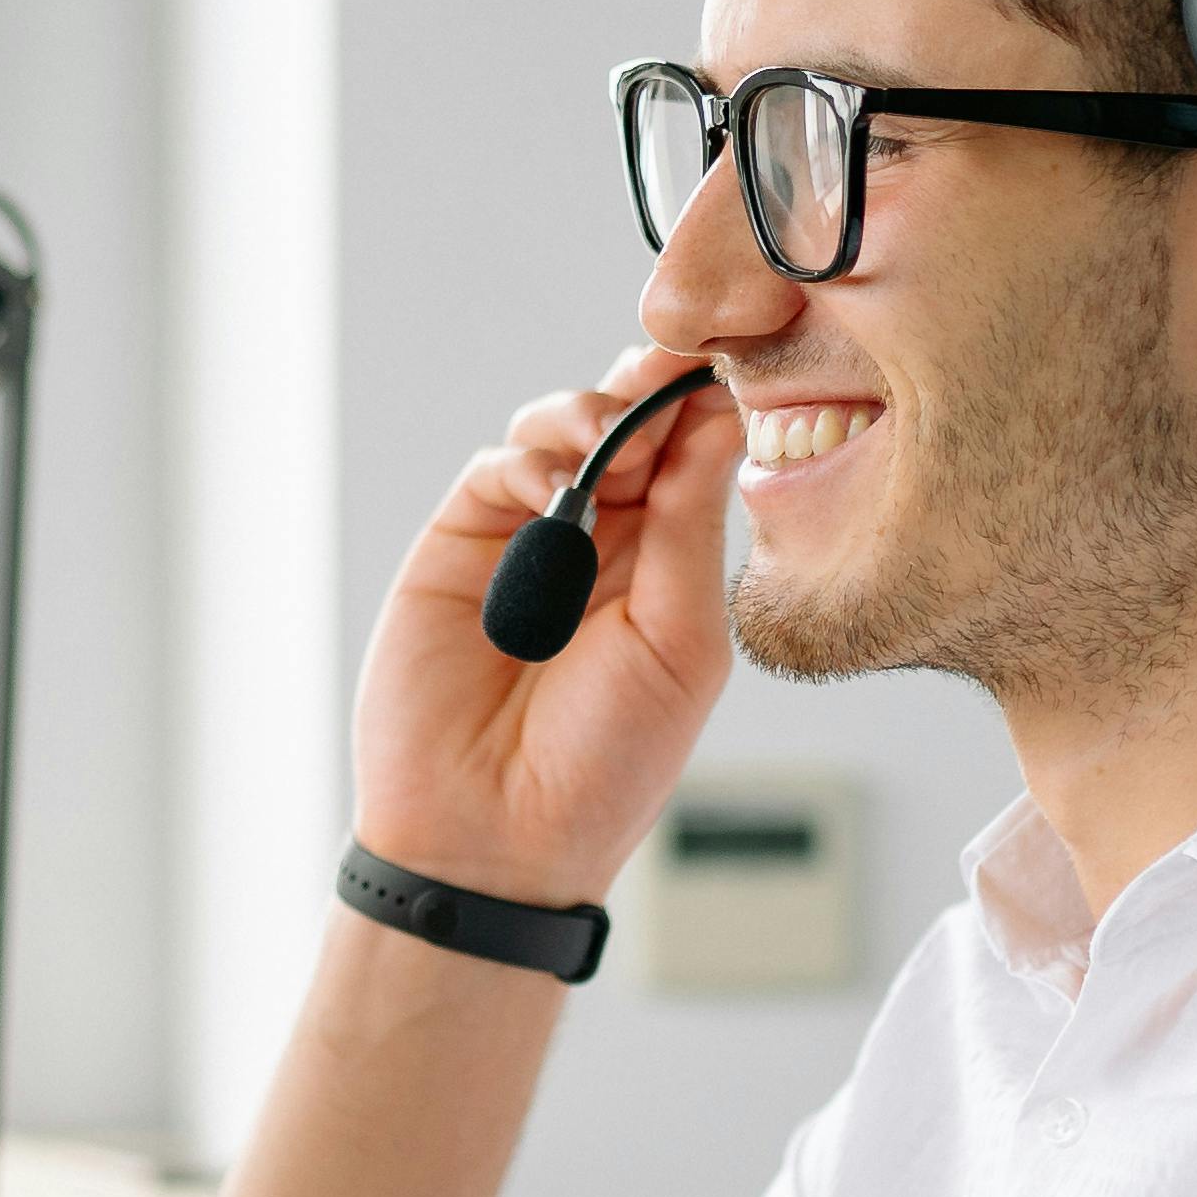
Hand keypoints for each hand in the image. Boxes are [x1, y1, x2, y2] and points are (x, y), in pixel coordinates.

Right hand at [349, 344, 737, 906]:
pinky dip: (529, 457)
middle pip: (632, 422)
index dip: (709, 403)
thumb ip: (687, 530)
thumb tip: (716, 422)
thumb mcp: (680, 644)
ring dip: (593, 413)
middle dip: (652, 385)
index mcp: (669, 563)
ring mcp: (530, 536)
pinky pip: (498, 469)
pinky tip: (553, 484)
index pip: (694, 455)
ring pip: (564, 429)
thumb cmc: (603, 765)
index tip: (736, 360)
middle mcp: (604, 538)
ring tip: (610, 434)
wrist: (495, 836)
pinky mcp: (461, 543)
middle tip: (674, 361)